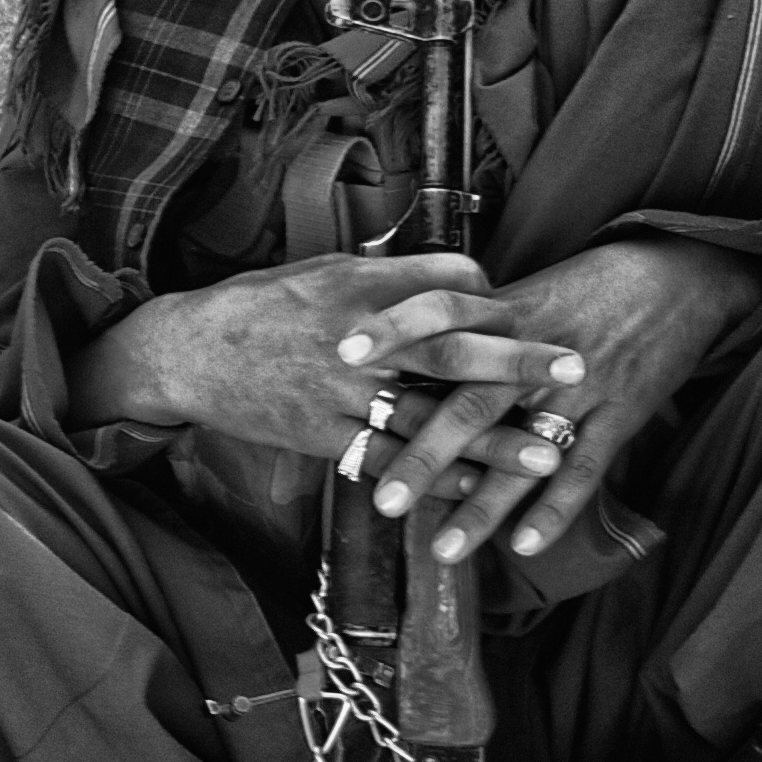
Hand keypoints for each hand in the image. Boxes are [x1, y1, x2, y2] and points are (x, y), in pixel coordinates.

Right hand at [81, 249, 584, 476]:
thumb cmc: (259, 305)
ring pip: (428, 420)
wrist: (184, 353)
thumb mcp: (323, 268)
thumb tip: (460, 271)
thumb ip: (392, 273)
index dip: (492, 299)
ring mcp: (338, 394)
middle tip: (576, 369)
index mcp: (361, 289)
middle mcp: (356, 342)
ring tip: (550, 455)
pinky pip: (387, 462)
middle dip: (515, 363)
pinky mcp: (321, 436)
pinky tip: (475, 493)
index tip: (532, 313)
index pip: (445, 284)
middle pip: (448, 351)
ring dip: (492, 442)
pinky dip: (434, 481)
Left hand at [349, 236, 761, 565]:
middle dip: (426, 455)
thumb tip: (391, 354)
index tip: (342, 352)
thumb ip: (461, 326)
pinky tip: (524, 546)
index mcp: (503, 313)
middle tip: (382, 502)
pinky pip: (586, 467)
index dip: (392, 327)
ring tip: (442, 550)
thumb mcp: (518, 295)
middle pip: (471, 403)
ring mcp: (579, 385)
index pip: (438, 312)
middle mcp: (532, 352)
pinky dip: (556, 508)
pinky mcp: (622, 412)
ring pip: (523, 449)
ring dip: (483, 503)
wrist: (676, 276)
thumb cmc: (581, 290)